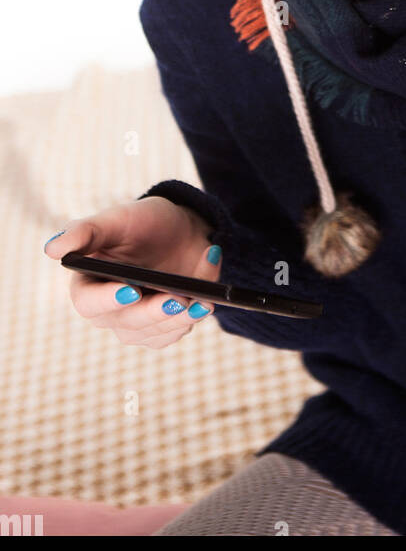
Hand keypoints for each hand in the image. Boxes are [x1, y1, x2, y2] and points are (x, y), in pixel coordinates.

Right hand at [43, 196, 222, 347]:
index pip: (88, 302)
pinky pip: (179, 330)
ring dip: (183, 317)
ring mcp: (137, 324)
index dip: (108, 299)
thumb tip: (51, 249)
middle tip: (179, 299)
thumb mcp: (117, 218)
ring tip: (204, 298)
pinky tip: (208, 295)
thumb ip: (85, 231)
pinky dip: (196, 313)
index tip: (132, 289)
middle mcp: (109, 311)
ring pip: (157, 332)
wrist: (184, 229)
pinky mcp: (164, 328)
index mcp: (89, 284)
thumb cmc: (144, 222)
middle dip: (155, 312)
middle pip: (127, 324)